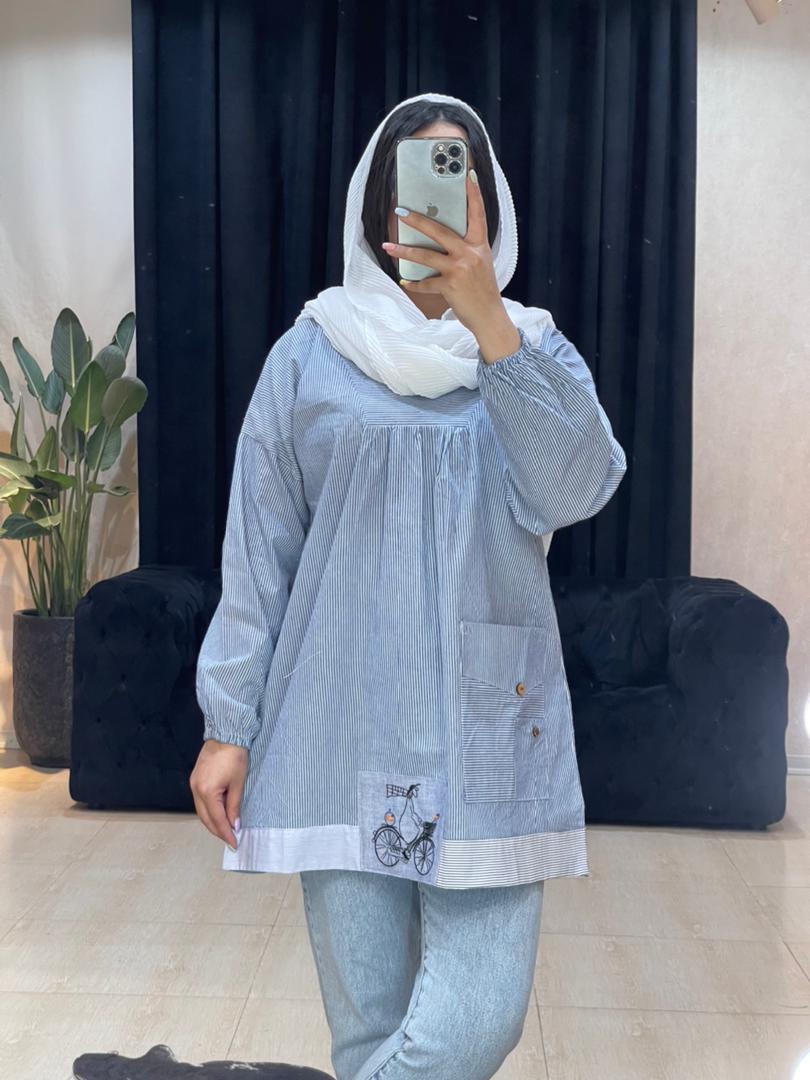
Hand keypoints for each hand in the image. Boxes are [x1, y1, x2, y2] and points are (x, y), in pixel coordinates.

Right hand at [190, 738, 247, 849]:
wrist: (226, 734)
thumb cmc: (235, 757)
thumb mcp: (238, 783)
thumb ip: (234, 806)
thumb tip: (234, 825)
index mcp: (207, 791)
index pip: (216, 819)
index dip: (226, 833)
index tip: (234, 843)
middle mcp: (196, 790)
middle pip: (205, 818)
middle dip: (218, 830)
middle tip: (230, 840)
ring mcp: (193, 784)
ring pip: (201, 811)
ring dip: (212, 822)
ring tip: (225, 830)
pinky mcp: (194, 779)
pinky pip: (200, 802)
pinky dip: (208, 811)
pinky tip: (217, 814)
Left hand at [381, 171, 511, 338]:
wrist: (490, 317)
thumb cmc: (483, 291)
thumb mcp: (481, 264)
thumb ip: (466, 250)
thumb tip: (443, 240)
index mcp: (480, 246)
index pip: (478, 214)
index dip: (473, 194)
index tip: (467, 175)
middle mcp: (470, 254)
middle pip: (439, 231)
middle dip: (417, 221)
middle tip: (400, 212)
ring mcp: (459, 269)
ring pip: (425, 256)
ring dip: (403, 252)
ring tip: (388, 247)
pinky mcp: (450, 286)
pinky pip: (426, 283)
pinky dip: (414, 284)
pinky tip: (405, 282)